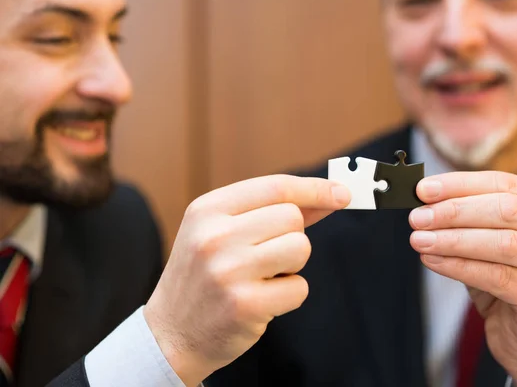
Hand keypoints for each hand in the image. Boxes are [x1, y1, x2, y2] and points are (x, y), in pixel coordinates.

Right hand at [143, 174, 350, 385]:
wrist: (170, 334)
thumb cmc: (203, 277)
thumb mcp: (221, 233)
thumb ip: (270, 211)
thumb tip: (327, 196)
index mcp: (207, 210)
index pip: (275, 186)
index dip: (314, 189)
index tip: (342, 193)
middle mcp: (215, 236)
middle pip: (292, 217)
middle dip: (291, 237)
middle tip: (265, 257)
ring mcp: (228, 271)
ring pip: (300, 248)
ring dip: (292, 265)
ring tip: (262, 277)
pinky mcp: (245, 305)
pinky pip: (299, 288)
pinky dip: (289, 295)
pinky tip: (261, 301)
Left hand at [408, 171, 516, 386]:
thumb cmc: (506, 284)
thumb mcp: (485, 245)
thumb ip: (465, 221)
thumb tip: (424, 203)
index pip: (503, 184)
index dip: (461, 184)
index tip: (424, 189)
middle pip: (506, 209)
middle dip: (455, 211)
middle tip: (418, 218)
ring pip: (503, 243)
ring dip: (454, 239)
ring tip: (420, 240)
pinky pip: (497, 276)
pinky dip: (459, 266)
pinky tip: (433, 261)